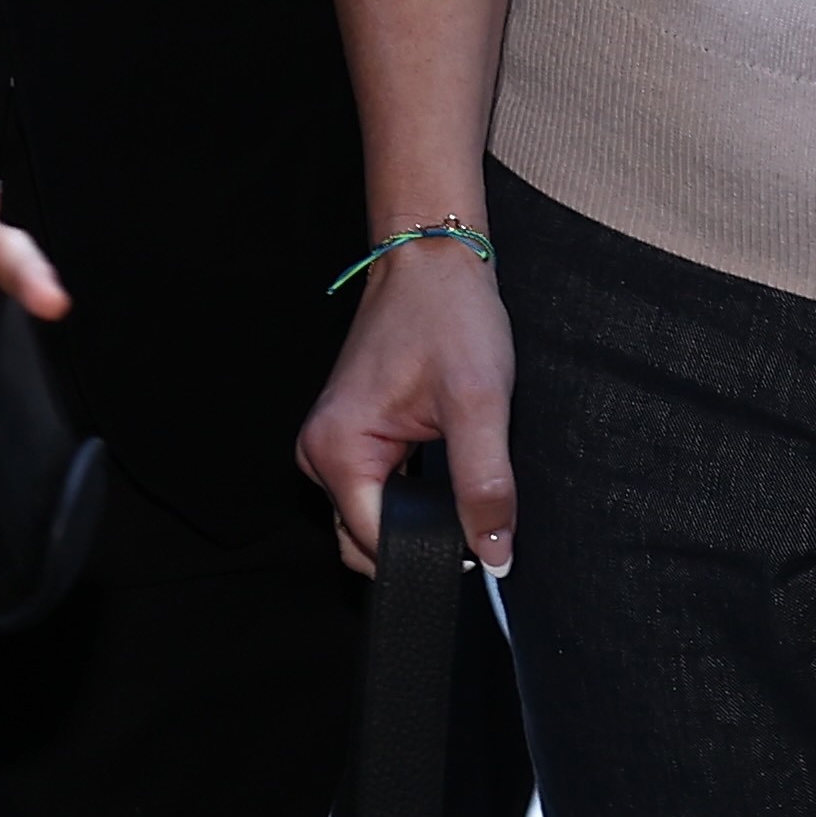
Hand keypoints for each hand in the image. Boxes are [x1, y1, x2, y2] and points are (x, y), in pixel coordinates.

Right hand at [301, 226, 516, 579]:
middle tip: (474, 511)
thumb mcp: (478, 402)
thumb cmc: (449, 315)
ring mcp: (331, 445)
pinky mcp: (350, 437)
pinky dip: (409, 499)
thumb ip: (485, 486)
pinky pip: (375, 493)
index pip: (379, 544)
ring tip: (458, 483)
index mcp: (337, 449)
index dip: (432, 553)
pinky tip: (442, 475)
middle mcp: (319, 452)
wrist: (432, 259)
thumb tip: (495, 557)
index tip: (479, 543)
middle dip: (420, 541)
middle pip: (367, 541)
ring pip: (372, 521)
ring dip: (415, 519)